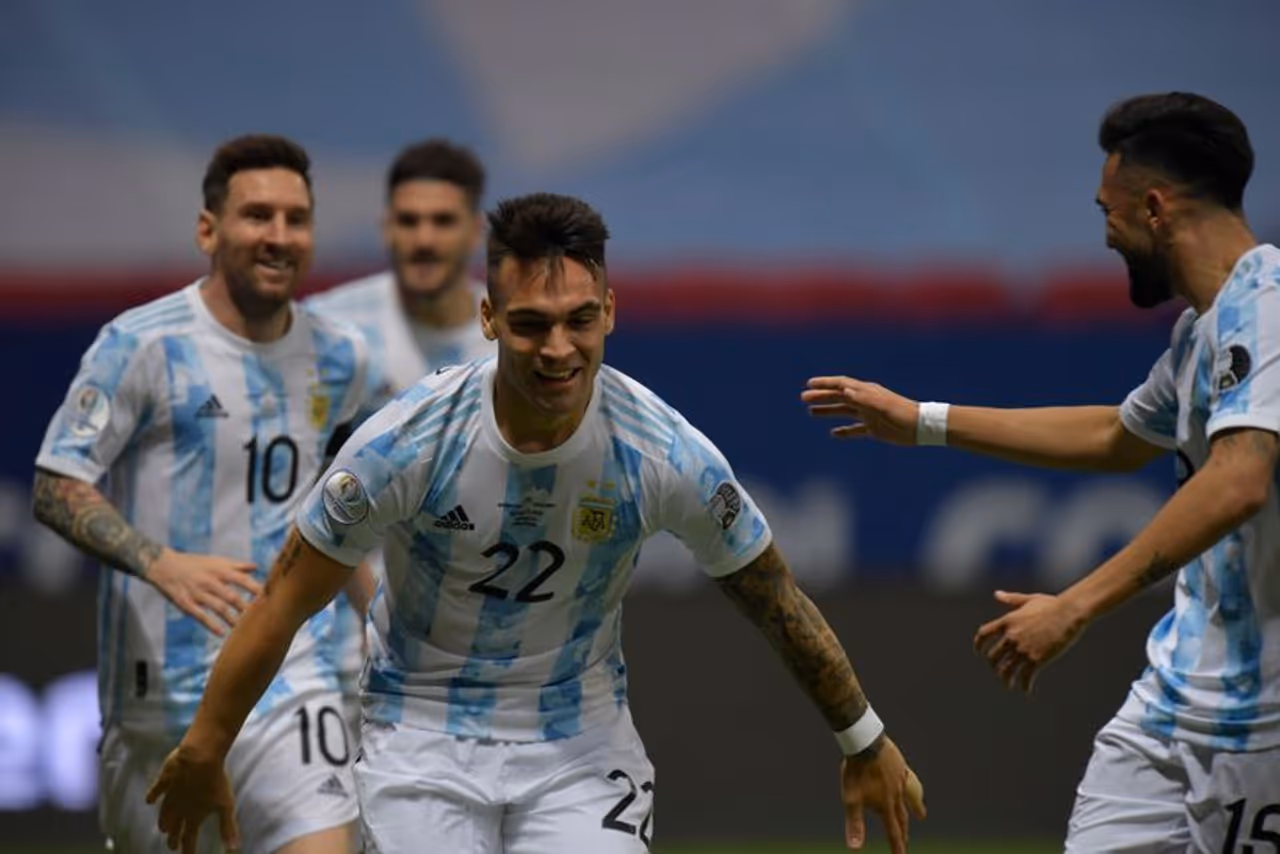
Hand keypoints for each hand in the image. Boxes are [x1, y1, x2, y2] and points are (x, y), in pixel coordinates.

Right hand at [145, 549, 261, 635]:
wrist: (164, 566)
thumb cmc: (194, 564)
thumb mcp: (215, 561)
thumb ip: (236, 566)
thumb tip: (256, 567)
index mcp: (220, 571)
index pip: (243, 580)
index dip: (256, 590)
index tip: (270, 599)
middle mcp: (210, 582)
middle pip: (233, 596)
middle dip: (247, 608)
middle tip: (261, 619)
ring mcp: (198, 593)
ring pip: (219, 608)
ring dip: (233, 619)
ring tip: (245, 629)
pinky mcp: (186, 604)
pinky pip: (200, 616)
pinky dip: (211, 624)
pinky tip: (222, 633)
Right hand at [145, 742, 237, 853]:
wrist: (199, 758)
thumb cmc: (215, 781)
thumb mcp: (226, 805)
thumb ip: (228, 827)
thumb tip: (233, 849)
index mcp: (193, 816)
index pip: (189, 839)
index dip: (188, 850)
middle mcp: (179, 809)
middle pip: (175, 828)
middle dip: (174, 839)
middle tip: (173, 846)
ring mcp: (170, 794)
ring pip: (164, 813)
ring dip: (164, 822)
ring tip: (163, 829)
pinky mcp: (165, 780)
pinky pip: (156, 790)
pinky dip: (152, 797)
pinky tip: (149, 801)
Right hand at [802, 377, 919, 444]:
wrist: (922, 427)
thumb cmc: (903, 414)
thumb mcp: (882, 406)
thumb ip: (863, 398)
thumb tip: (844, 390)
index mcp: (867, 392)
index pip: (842, 384)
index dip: (825, 383)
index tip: (809, 384)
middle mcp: (866, 401)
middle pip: (839, 396)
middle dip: (821, 396)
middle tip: (803, 398)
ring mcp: (869, 414)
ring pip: (844, 411)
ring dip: (828, 410)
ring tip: (811, 412)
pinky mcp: (874, 428)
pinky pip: (855, 429)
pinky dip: (844, 431)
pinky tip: (834, 434)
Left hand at [840, 736, 926, 852]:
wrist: (866, 742)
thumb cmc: (856, 772)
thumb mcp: (851, 800)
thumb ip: (855, 824)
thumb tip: (854, 848)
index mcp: (885, 805)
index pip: (893, 832)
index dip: (897, 847)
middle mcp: (896, 795)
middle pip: (902, 817)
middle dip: (903, 832)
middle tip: (905, 842)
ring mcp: (900, 779)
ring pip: (910, 797)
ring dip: (915, 808)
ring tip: (921, 815)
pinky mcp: (899, 766)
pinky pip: (908, 780)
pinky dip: (911, 786)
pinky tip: (907, 783)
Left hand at [973, 591, 1089, 692]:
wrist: (1069, 614)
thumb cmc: (1051, 605)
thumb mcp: (1028, 600)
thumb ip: (1011, 599)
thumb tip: (996, 594)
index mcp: (1007, 621)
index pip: (984, 634)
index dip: (979, 644)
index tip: (979, 652)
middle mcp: (1011, 636)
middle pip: (993, 656)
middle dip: (994, 665)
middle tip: (998, 670)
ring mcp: (1022, 649)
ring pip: (1007, 669)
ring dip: (1006, 679)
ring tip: (1008, 684)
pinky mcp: (1036, 659)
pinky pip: (1026, 677)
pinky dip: (1025, 686)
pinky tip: (1027, 691)